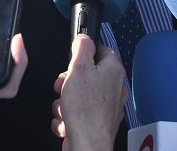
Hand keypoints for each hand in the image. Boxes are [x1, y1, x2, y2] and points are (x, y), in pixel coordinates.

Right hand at [51, 34, 125, 150]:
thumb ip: (81, 48)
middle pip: (87, 74)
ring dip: (65, 102)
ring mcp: (107, 106)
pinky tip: (67, 122)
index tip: (72, 60)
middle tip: (63, 86)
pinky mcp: (98, 122)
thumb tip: (84, 37)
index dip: (84, 53)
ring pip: (79, 95)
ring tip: (65, 108)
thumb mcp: (78, 68)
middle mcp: (114, 87)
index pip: (101, 50)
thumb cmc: (85, 109)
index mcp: (113, 70)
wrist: (88, 143)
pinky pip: (78, 113)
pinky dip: (68, 117)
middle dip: (69, 82)